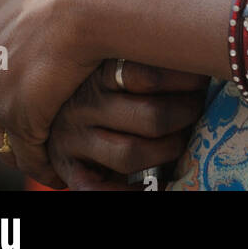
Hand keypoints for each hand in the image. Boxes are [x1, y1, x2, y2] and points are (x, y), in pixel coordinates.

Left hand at [0, 0, 102, 185]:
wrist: (84, 1)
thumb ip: (27, 1)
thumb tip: (42, 0)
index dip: (5, 86)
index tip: (25, 97)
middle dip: (7, 122)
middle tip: (30, 139)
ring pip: (2, 133)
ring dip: (24, 150)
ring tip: (46, 163)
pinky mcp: (15, 115)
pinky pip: (27, 152)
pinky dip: (43, 166)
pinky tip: (59, 174)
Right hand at [46, 61, 207, 190]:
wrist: (44, 108)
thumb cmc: (95, 79)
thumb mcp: (110, 56)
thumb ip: (140, 57)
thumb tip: (197, 56)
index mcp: (97, 72)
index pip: (148, 74)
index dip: (185, 79)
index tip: (203, 78)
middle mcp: (84, 104)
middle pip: (150, 117)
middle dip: (185, 114)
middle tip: (197, 107)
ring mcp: (74, 139)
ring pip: (131, 153)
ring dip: (167, 151)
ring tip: (181, 141)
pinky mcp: (69, 169)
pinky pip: (97, 190)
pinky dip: (127, 192)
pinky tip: (151, 183)